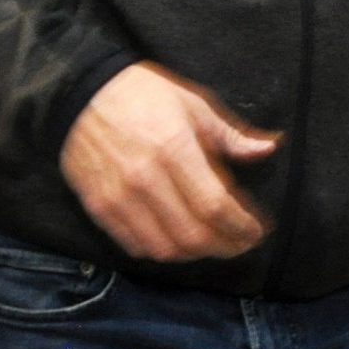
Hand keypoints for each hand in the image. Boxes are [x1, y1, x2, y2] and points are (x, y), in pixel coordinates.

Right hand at [60, 62, 277, 260]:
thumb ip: (231, 135)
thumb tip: (269, 148)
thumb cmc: (143, 95)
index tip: (256, 231)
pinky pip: (134, 245)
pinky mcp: (99, 207)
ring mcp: (119, 197)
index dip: (240, 226)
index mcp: (174, 149)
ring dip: (195, 254)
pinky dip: (161, 251)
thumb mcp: (193, 105)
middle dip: (225, 247)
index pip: (215, 205)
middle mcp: (146, 178)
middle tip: (241, 243)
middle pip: (193, 235)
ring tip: (213, 244)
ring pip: (164, 248)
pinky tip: (177, 241)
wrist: (80, 94)